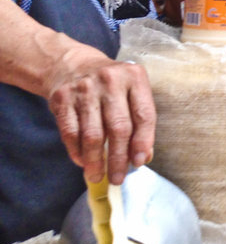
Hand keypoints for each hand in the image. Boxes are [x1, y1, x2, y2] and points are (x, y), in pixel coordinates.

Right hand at [46, 47, 155, 184]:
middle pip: (119, 127)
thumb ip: (140, 120)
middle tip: (118, 178)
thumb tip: (143, 156)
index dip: (143, 141)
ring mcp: (85, 89)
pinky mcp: (62, 99)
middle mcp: (111, 81)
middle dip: (118, 158)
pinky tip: (82, 162)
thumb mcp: (131, 92)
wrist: (73, 65)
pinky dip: (77, 152)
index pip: (144, 114)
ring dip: (95, 161)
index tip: (139, 162)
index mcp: (135, 78)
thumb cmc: (110, 85)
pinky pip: (71, 132)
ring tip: (98, 176)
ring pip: (93, 134)